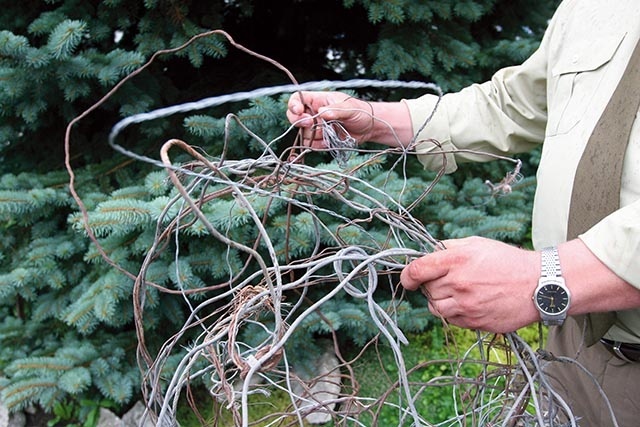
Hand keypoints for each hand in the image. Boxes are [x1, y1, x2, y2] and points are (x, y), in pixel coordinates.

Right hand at [286, 91, 374, 148]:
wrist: (369, 128)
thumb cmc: (360, 112)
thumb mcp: (350, 108)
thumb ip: (336, 110)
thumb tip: (321, 113)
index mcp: (318, 100)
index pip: (297, 99)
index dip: (294, 105)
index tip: (299, 111)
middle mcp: (314, 113)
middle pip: (294, 117)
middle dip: (301, 122)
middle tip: (311, 124)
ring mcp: (316, 127)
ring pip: (303, 133)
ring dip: (315, 135)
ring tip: (331, 131)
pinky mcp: (320, 140)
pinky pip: (311, 145)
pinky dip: (318, 145)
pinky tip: (329, 141)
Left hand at [399, 236, 539, 332]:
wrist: (538, 285)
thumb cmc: (507, 262)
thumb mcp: (476, 244)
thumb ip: (448, 247)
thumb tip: (426, 253)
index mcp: (457, 259)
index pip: (417, 270)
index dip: (408, 276)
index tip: (409, 279)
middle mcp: (459, 282)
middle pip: (426, 289)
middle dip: (431, 285)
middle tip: (448, 281)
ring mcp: (467, 305)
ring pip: (435, 308)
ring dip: (439, 301)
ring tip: (457, 293)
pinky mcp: (475, 322)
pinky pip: (451, 320)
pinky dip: (454, 313)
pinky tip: (469, 303)